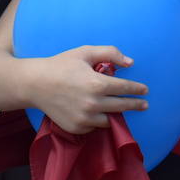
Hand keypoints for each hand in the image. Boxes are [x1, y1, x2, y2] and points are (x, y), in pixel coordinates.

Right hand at [28, 45, 147, 133]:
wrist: (35, 83)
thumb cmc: (60, 65)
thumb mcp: (84, 52)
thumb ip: (109, 53)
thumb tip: (130, 63)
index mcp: (97, 84)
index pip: (125, 88)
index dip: (137, 89)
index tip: (145, 90)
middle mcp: (93, 104)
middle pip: (122, 106)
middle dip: (136, 104)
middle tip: (143, 104)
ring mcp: (85, 118)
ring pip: (110, 120)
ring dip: (114, 113)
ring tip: (117, 108)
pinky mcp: (76, 127)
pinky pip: (94, 126)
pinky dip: (97, 120)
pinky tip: (95, 112)